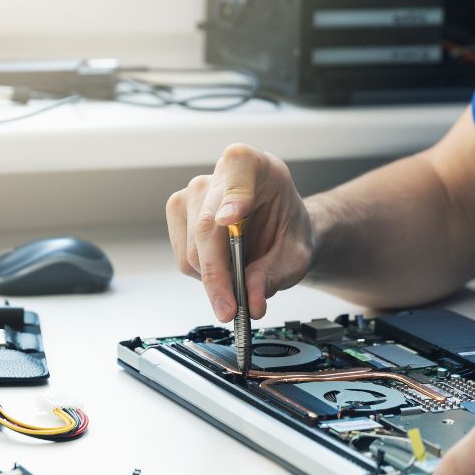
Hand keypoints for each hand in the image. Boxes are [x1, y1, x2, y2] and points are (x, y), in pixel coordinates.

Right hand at [166, 144, 315, 321]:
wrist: (280, 229)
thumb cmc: (288, 230)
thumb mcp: (296, 254)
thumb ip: (275, 274)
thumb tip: (251, 300)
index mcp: (254, 165)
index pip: (237, 175)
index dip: (232, 198)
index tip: (230, 219)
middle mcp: (218, 174)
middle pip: (207, 228)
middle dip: (218, 275)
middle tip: (232, 309)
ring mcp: (192, 193)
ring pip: (191, 250)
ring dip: (213, 279)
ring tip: (239, 281)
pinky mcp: (178, 214)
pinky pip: (182, 258)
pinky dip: (203, 275)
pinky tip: (225, 268)